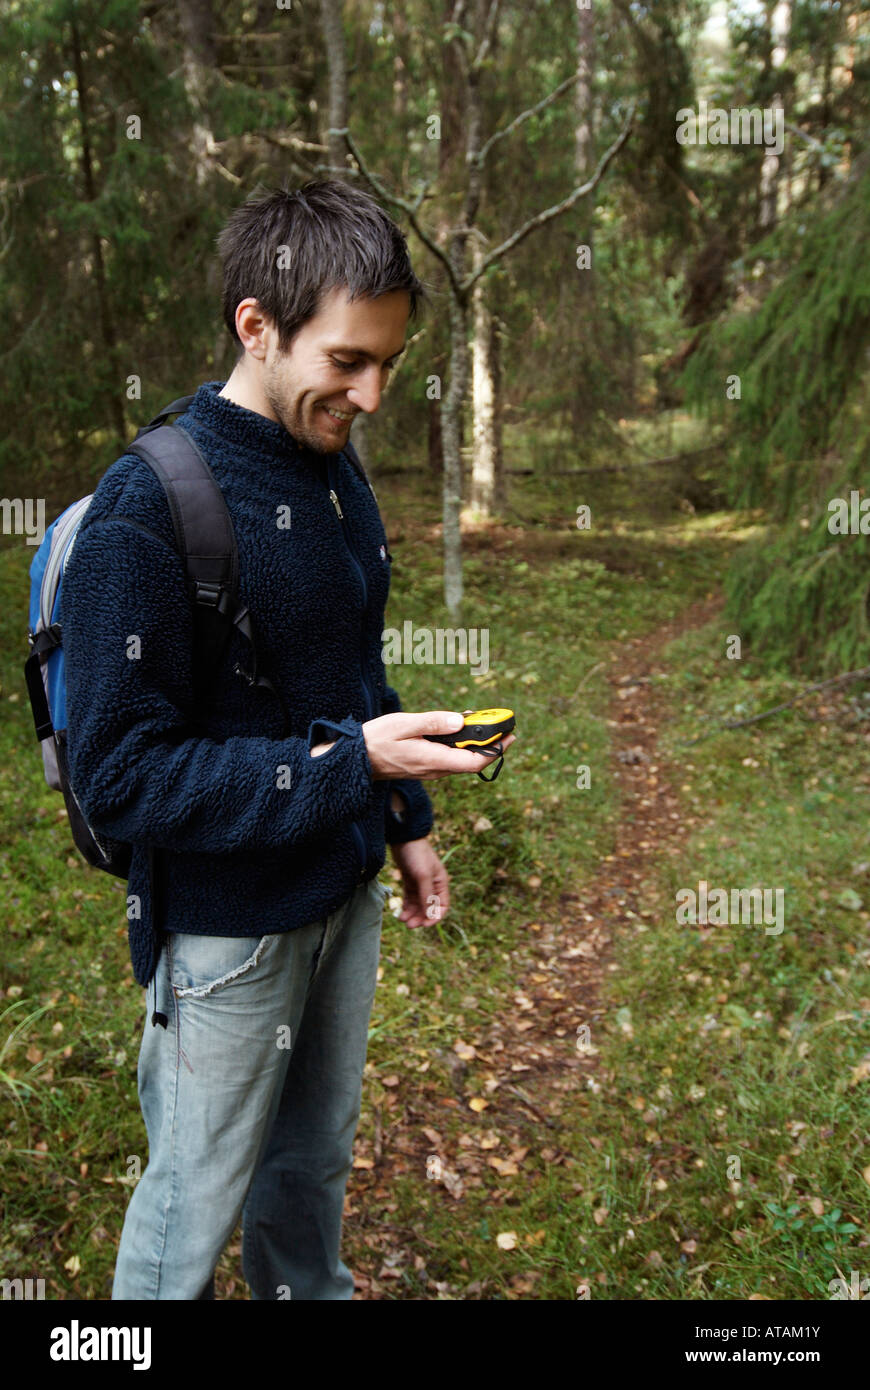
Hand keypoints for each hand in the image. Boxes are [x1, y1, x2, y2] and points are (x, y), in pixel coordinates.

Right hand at [363, 710, 515, 780]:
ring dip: (476, 743)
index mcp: (433, 760)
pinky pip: (451, 758)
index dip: (496, 750)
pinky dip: (461, 744)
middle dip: (491, 743)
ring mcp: (432, 770)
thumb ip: (433, 722)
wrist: (357, 759)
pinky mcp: (427, 767)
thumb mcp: (404, 724)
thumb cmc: (377, 740)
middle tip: (501, 722)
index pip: (473, 762)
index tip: (510, 735)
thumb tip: (461, 720)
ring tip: (483, 721)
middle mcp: (436, 770)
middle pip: (472, 761)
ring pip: (463, 760)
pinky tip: (460, 728)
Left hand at [388, 837, 449, 928]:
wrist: (403, 838)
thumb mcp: (423, 875)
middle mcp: (432, 884)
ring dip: (412, 914)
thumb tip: (429, 914)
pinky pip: (410, 899)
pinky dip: (406, 907)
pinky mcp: (410, 881)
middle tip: (410, 926)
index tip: (425, 925)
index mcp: (440, 882)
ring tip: (403, 921)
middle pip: (428, 907)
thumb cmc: (417, 854)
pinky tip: (401, 914)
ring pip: (418, 904)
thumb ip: (426, 895)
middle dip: (420, 917)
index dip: (435, 917)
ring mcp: (420, 883)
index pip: (442, 906)